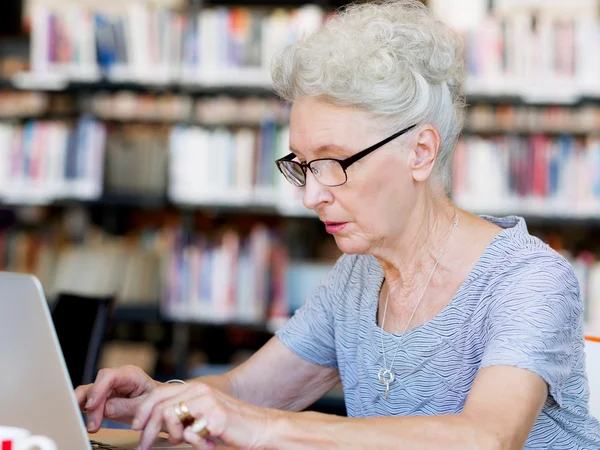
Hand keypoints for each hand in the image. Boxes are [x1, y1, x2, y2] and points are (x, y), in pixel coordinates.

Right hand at [74, 365, 158, 431]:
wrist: (159, 405)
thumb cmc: (156, 401)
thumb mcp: (146, 404)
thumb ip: (127, 406)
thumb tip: (106, 408)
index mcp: (130, 374)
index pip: (108, 376)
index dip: (97, 389)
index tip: (91, 406)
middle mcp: (116, 378)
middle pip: (95, 387)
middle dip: (92, 407)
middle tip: (93, 426)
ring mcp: (108, 387)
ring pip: (87, 393)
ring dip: (84, 409)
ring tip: (89, 426)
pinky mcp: (102, 397)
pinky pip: (87, 400)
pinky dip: (82, 410)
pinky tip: (81, 419)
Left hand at [133, 380, 274, 449]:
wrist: (260, 427)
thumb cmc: (230, 425)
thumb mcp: (201, 415)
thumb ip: (183, 413)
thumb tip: (153, 423)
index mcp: (195, 387)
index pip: (158, 393)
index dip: (142, 411)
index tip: (137, 427)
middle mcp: (200, 390)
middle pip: (159, 405)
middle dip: (146, 430)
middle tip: (144, 446)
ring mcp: (207, 401)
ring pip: (170, 416)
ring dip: (171, 435)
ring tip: (184, 441)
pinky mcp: (215, 416)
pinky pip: (189, 432)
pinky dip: (193, 443)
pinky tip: (206, 443)